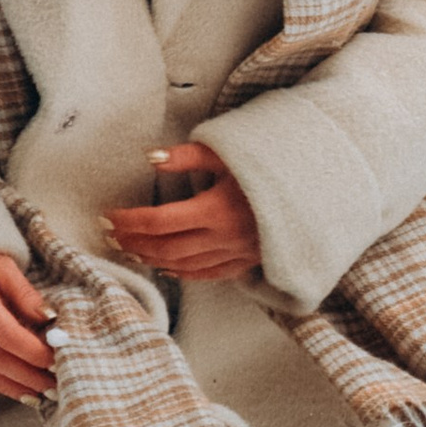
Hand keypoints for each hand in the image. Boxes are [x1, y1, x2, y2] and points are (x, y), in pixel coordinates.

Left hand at [103, 141, 261, 280]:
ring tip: (129, 250)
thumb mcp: (228, 152)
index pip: (159, 222)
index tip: (108, 216)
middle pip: (166, 247)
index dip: (129, 221)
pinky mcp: (249, 261)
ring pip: (184, 265)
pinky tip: (166, 268)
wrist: (317, 185)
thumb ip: (187, 155)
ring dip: (152, 259)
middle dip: (133, 242)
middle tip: (111, 235)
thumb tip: (151, 157)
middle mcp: (225, 237)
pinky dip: (183, 273)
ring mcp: (238, 253)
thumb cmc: (270, 163)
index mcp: (216, 209)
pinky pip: (209, 274)